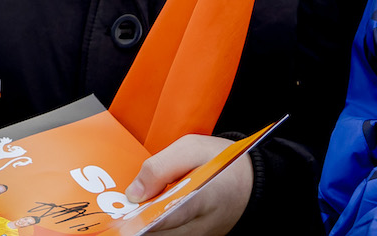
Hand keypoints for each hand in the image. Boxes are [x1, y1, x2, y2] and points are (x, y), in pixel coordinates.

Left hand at [125, 134, 252, 235]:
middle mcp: (201, 225)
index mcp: (200, 199)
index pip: (163, 218)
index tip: (120, 212)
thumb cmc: (224, 161)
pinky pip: (173, 233)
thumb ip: (160, 168)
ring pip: (164, 235)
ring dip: (148, 223)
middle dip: (138, 220)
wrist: (255, 179)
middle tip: (122, 207)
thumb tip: (134, 192)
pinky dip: (159, 224)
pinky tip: (150, 210)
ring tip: (135, 207)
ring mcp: (201, 234)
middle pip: (159, 232)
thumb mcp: (191, 149)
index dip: (139, 217)